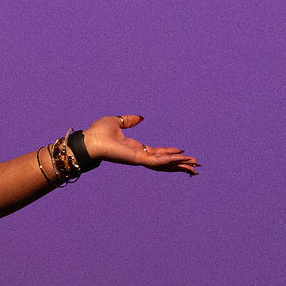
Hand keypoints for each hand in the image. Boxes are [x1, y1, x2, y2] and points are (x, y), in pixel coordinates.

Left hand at [84, 115, 199, 175]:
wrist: (89, 139)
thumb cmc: (98, 132)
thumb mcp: (117, 122)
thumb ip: (129, 121)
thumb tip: (141, 118)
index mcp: (135, 148)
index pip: (158, 152)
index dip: (171, 153)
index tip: (183, 153)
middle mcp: (139, 155)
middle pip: (164, 162)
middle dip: (180, 164)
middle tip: (196, 166)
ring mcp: (139, 159)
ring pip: (164, 164)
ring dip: (179, 165)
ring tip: (195, 167)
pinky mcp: (136, 159)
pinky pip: (156, 160)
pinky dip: (169, 160)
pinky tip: (180, 159)